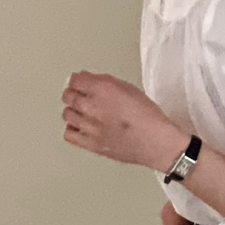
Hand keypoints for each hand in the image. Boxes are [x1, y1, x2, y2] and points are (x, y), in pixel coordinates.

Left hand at [61, 71, 187, 171]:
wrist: (157, 143)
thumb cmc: (149, 118)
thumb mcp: (129, 89)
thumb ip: (106, 82)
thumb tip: (89, 79)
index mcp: (102, 89)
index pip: (75, 80)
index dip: (77, 81)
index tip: (80, 84)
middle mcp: (93, 106)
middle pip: (68, 96)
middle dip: (73, 95)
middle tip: (80, 97)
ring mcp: (90, 127)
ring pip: (67, 114)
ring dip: (73, 112)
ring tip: (82, 113)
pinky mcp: (92, 144)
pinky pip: (69, 135)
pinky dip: (72, 130)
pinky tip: (81, 129)